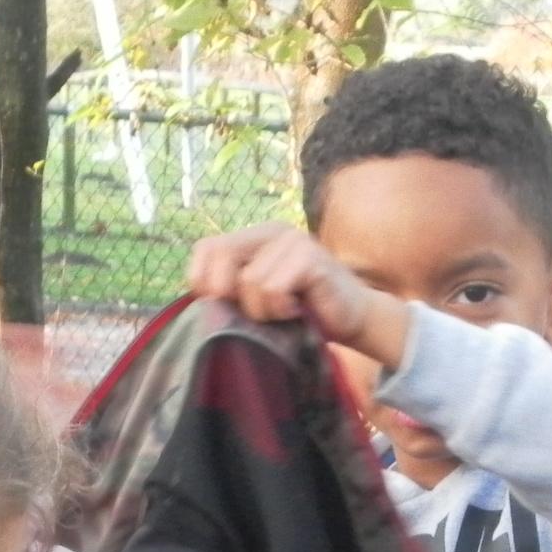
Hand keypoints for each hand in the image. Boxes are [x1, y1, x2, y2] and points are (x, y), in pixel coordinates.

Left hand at [185, 224, 408, 367]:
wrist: (352, 319)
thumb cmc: (303, 312)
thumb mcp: (258, 297)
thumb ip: (231, 287)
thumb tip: (199, 297)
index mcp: (256, 236)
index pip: (207, 247)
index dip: (201, 280)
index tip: (222, 305)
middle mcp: (273, 232)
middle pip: (222, 255)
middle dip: (228, 294)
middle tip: (253, 312)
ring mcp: (294, 241)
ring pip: (250, 280)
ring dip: (262, 310)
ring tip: (283, 313)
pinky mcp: (311, 258)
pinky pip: (273, 288)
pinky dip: (280, 309)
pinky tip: (295, 312)